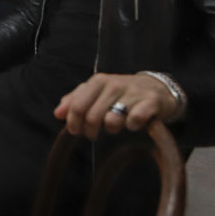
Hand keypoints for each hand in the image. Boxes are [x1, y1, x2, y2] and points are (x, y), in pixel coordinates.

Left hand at [53, 72, 179, 140]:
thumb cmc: (121, 93)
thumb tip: (57, 114)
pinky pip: (135, 120)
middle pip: (92, 116)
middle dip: (90, 130)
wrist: (156, 87)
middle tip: (93, 134)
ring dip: (111, 129)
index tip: (76, 131)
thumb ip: (75, 100)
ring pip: (112, 120)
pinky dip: (132, 126)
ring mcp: (133, 93)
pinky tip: (133, 124)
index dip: (73, 122)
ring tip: (114, 126)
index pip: (77, 105)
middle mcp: (114, 84)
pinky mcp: (150, 102)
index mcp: (98, 81)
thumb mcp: (96, 92)